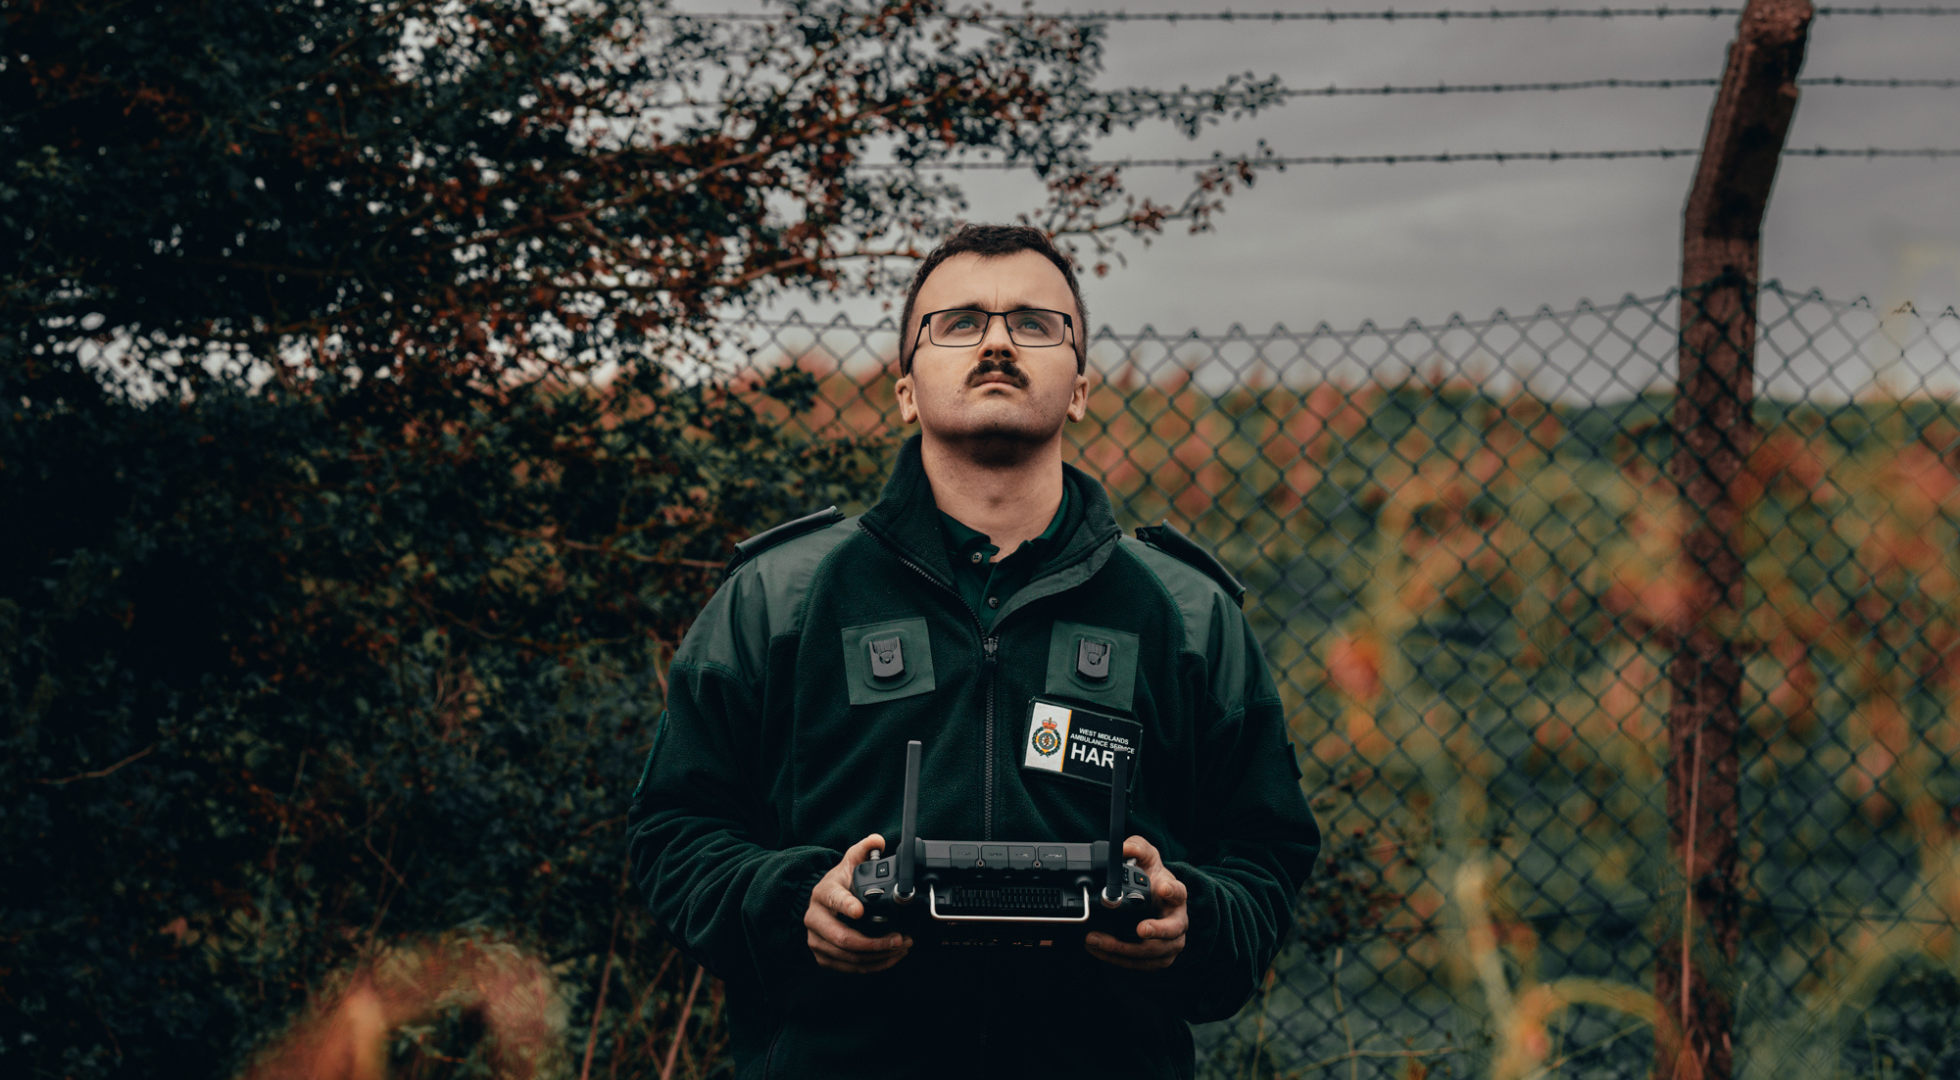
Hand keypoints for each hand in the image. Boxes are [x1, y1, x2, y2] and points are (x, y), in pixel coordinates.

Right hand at [805, 833, 912, 973]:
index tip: (861, 911)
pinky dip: (873, 966)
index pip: (834, 900)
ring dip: (879, 956)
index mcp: (823, 893)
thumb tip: (878, 840)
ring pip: (848, 957)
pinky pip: (849, 968)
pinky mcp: (823, 957)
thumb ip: (864, 850)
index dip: (847, 906)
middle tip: (899, 938)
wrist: (819, 905)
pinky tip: (890, 959)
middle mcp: (815, 919)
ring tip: (901, 948)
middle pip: (843, 938)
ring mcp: (817, 941)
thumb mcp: (848, 863)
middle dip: (875, 942)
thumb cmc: (838, 885)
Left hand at [1085, 835, 1186, 970]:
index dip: (1173, 891)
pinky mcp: (1157, 958)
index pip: (1179, 892)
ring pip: (1153, 952)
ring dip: (1124, 949)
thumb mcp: (1145, 858)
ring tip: (1097, 940)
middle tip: (1139, 929)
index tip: (1163, 888)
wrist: (1153, 902)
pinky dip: (1117, 959)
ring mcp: (1170, 942)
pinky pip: (1139, 964)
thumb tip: (1123, 847)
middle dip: (1155, 932)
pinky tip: (1098, 951)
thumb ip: (1136, 847)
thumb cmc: (1152, 880)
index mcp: (1176, 895)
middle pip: (1172, 931)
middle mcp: (1177, 921)